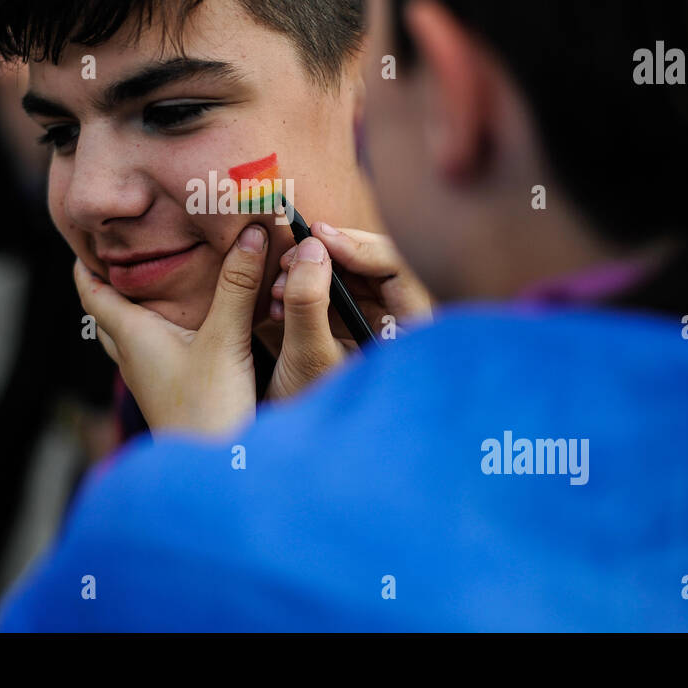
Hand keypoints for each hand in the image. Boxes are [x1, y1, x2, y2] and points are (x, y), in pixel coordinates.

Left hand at [73, 224, 270, 436]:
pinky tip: (185, 332)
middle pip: (107, 318)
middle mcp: (134, 358)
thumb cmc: (208, 409)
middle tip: (118, 261)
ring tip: (151, 289)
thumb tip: (250, 232)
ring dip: (133, 314)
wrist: (218, 472)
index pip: (92, 296)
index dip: (83, 269)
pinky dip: (158, 335)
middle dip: (108, 289)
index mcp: (133, 337)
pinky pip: (153, 356)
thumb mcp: (226, 339)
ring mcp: (151, 381)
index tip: (81, 243)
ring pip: (130, 339)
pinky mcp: (171, 395)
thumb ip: (238, 286)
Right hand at [267, 224, 433, 396]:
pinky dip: (308, 290)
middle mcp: (402, 327)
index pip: (399, 271)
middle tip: (291, 252)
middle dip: (329, 256)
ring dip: (312, 272)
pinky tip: (277, 299)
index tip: (318, 238)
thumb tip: (310, 250)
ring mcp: (380, 327)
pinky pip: (338, 295)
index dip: (359, 247)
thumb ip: (308, 303)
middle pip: (375, 268)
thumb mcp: (308, 358)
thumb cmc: (315, 413)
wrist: (301, 450)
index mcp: (411, 337)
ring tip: (275, 283)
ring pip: (354, 278)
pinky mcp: (355, 330)